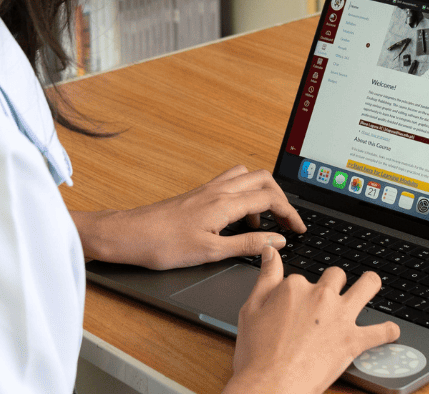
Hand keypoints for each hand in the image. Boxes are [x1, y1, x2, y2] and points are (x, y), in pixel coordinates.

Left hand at [72, 166, 305, 269]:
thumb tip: (276, 241)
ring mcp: (207, 190)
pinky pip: (230, 184)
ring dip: (262, 193)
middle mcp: (218, 190)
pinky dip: (244, 196)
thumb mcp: (210, 252)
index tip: (299, 229)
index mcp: (224, 203)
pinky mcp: (198, 194)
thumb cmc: (163, 244)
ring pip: (246, 177)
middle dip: (281, 198)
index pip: (270, 199)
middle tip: (287, 222)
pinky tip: (238, 219)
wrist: (130, 235)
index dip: (290, 213)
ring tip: (262, 222)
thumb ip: (247, 244)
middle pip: (263, 180)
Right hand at [225, 248, 400, 393]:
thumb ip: (265, 278)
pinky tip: (389, 331)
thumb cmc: (257, 354)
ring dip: (370, 284)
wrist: (272, 385)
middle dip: (335, 284)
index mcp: (294, 287)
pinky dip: (388, 331)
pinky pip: (381, 331)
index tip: (297, 304)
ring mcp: (340, 317)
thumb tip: (270, 252)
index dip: (300, 291)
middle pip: (336, 276)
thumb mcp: (251, 309)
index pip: (303, 278)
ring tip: (371, 285)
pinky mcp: (354, 340)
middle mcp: (321, 296)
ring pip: (367, 286)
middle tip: (331, 298)